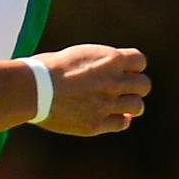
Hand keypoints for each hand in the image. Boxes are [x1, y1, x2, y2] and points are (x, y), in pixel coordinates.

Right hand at [30, 43, 149, 136]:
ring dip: (131, 105)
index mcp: (110, 60)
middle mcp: (114, 82)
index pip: (140, 61)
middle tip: (124, 90)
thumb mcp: (79, 55)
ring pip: (138, 106)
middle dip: (136, 87)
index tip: (124, 71)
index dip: (133, 67)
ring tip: (120, 106)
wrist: (34, 89)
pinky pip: (122, 123)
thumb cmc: (48, 68)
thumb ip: (99, 63)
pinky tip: (110, 117)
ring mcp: (108, 104)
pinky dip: (120, 120)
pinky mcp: (97, 123)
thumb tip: (110, 70)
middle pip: (144, 85)